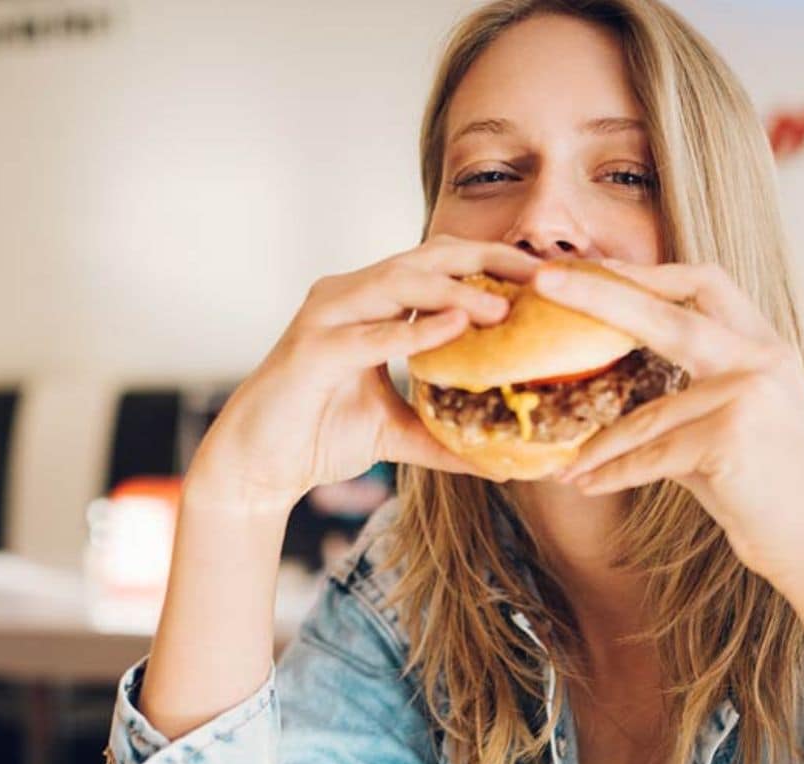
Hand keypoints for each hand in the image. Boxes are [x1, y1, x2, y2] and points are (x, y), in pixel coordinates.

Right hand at [187, 236, 540, 515]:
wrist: (258, 466)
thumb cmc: (319, 435)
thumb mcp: (398, 434)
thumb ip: (446, 438)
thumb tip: (505, 463)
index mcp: (371, 303)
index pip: (440, 265)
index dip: (493, 264)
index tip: (545, 278)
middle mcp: (348, 296)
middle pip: (426, 258)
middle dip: (487, 260)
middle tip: (541, 274)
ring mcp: (327, 317)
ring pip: (398, 284)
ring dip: (455, 291)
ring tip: (504, 307)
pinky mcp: (311, 350)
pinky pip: (369, 334)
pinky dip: (413, 330)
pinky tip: (454, 329)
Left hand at [536, 259, 803, 587]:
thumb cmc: (770, 492)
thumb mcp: (735, 425)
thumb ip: (687, 394)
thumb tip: (614, 384)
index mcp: (765, 347)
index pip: (704, 284)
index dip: (646, 273)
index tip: (593, 268)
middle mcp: (761, 361)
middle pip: (666, 313)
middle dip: (599, 293)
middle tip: (543, 281)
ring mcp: (748, 395)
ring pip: (647, 414)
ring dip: (600, 447)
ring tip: (566, 466)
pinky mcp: (730, 437)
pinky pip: (651, 456)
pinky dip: (614, 474)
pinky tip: (586, 485)